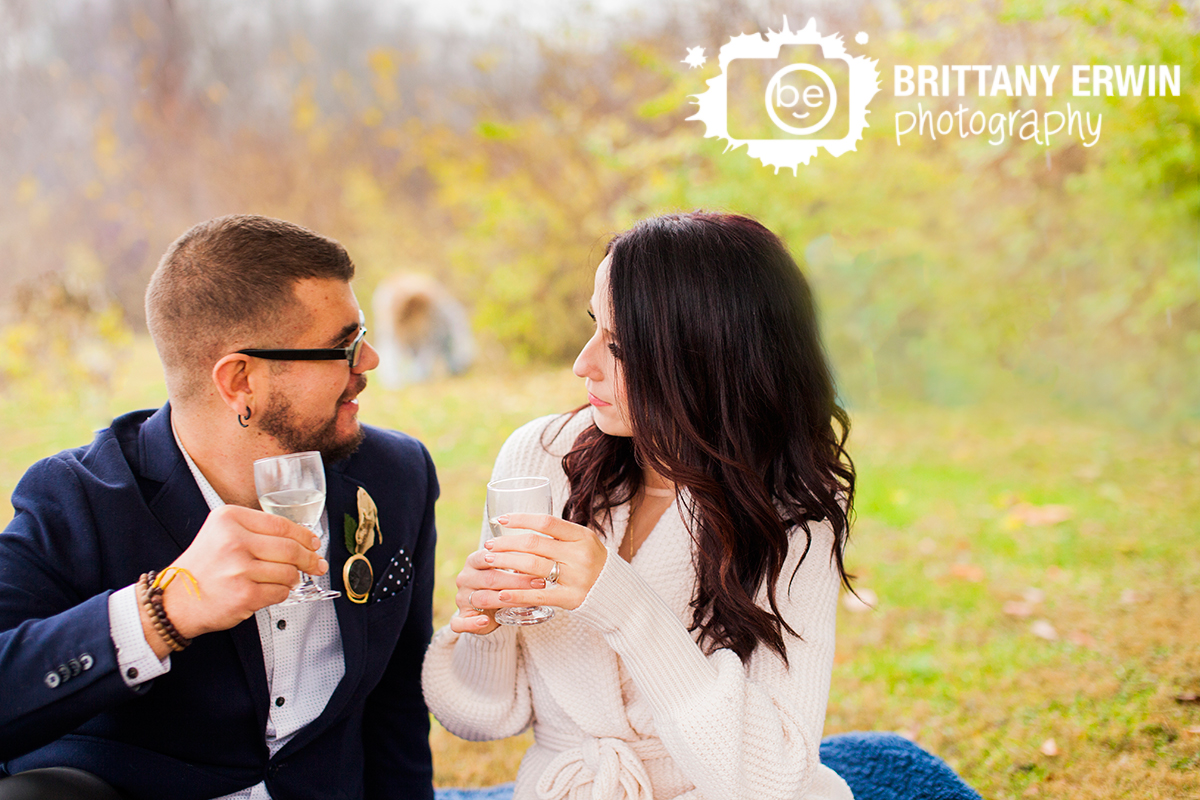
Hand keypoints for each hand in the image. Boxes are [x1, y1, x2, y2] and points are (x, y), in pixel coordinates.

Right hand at [155, 504, 325, 640]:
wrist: (177, 601)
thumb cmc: (203, 568)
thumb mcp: (222, 534)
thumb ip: (256, 530)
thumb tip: (302, 539)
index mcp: (229, 519)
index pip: (280, 524)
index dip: (304, 535)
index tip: (313, 542)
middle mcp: (233, 540)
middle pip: (290, 548)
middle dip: (309, 558)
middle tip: (316, 563)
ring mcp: (239, 568)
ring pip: (288, 571)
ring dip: (293, 578)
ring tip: (286, 579)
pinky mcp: (244, 594)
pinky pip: (280, 592)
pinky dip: (281, 593)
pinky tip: (270, 590)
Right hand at [448, 547, 548, 635]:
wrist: (487, 610)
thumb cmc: (502, 585)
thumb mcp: (508, 571)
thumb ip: (519, 563)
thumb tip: (547, 559)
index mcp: (475, 561)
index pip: (489, 555)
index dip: (513, 559)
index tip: (537, 562)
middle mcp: (465, 577)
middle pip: (490, 578)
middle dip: (517, 581)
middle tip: (540, 583)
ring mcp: (461, 598)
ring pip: (481, 599)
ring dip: (505, 601)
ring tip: (527, 602)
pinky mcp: (460, 618)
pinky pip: (460, 622)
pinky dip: (472, 623)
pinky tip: (485, 621)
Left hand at [482, 513, 607, 612]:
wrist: (619, 596)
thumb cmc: (595, 564)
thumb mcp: (585, 543)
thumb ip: (561, 536)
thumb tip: (525, 524)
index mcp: (582, 536)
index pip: (547, 522)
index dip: (521, 519)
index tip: (501, 520)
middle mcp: (579, 554)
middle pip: (534, 544)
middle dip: (506, 543)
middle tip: (489, 545)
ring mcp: (576, 577)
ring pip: (532, 566)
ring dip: (506, 563)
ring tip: (488, 562)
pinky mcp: (571, 599)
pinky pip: (539, 596)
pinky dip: (518, 594)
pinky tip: (501, 593)